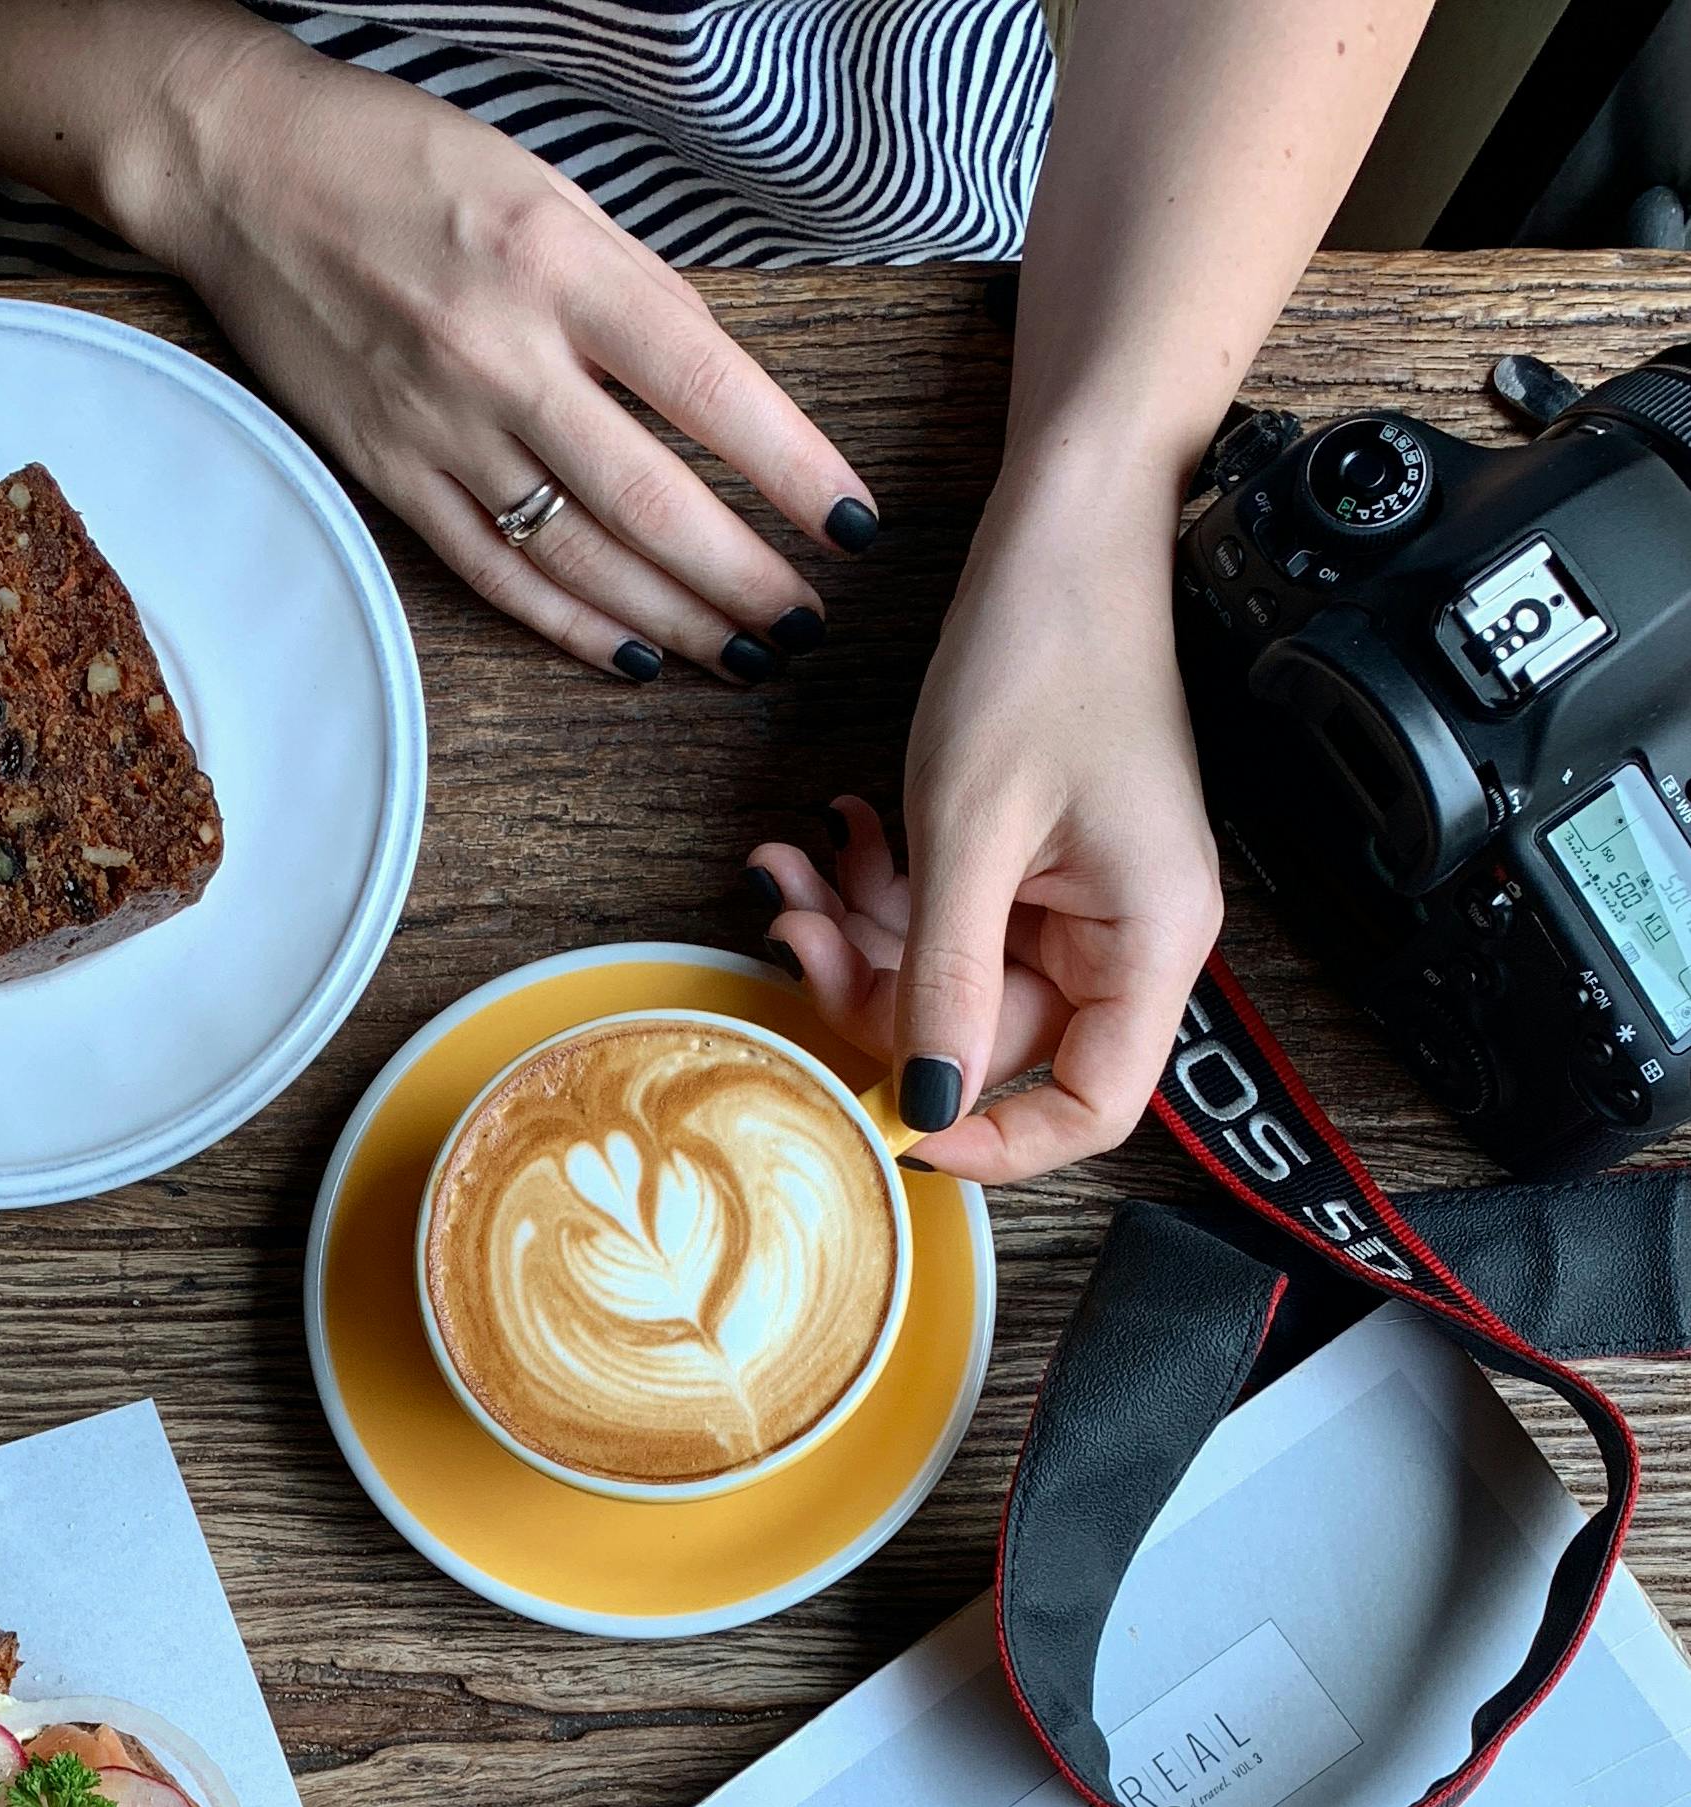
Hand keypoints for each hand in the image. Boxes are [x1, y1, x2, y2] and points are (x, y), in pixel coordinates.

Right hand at [120, 22, 877, 681]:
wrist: (242, 171)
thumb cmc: (403, 162)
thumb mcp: (543, 189)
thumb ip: (630, 292)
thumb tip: (722, 397)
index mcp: (557, 263)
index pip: (707, 388)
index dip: (792, 469)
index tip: (853, 525)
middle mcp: (501, 355)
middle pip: (652, 500)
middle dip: (745, 577)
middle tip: (809, 622)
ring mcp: (441, 426)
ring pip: (581, 555)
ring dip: (676, 618)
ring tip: (748, 655)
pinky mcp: (390, 474)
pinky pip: (497, 572)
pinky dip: (573, 625)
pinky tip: (637, 655)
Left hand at [752, 461, 1222, 1177]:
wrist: (1067, 527)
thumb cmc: (1043, 652)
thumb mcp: (969, 831)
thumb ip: (945, 982)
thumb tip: (927, 1108)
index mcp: (1150, 942)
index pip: (1091, 1106)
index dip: (993, 1139)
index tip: (893, 1126)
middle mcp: (1129, 936)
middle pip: (992, 1040)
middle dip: (881, 997)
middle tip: (797, 933)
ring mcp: (1079, 900)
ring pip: (951, 979)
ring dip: (864, 936)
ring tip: (797, 872)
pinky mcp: (1034, 864)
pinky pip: (951, 919)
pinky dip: (885, 890)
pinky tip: (836, 836)